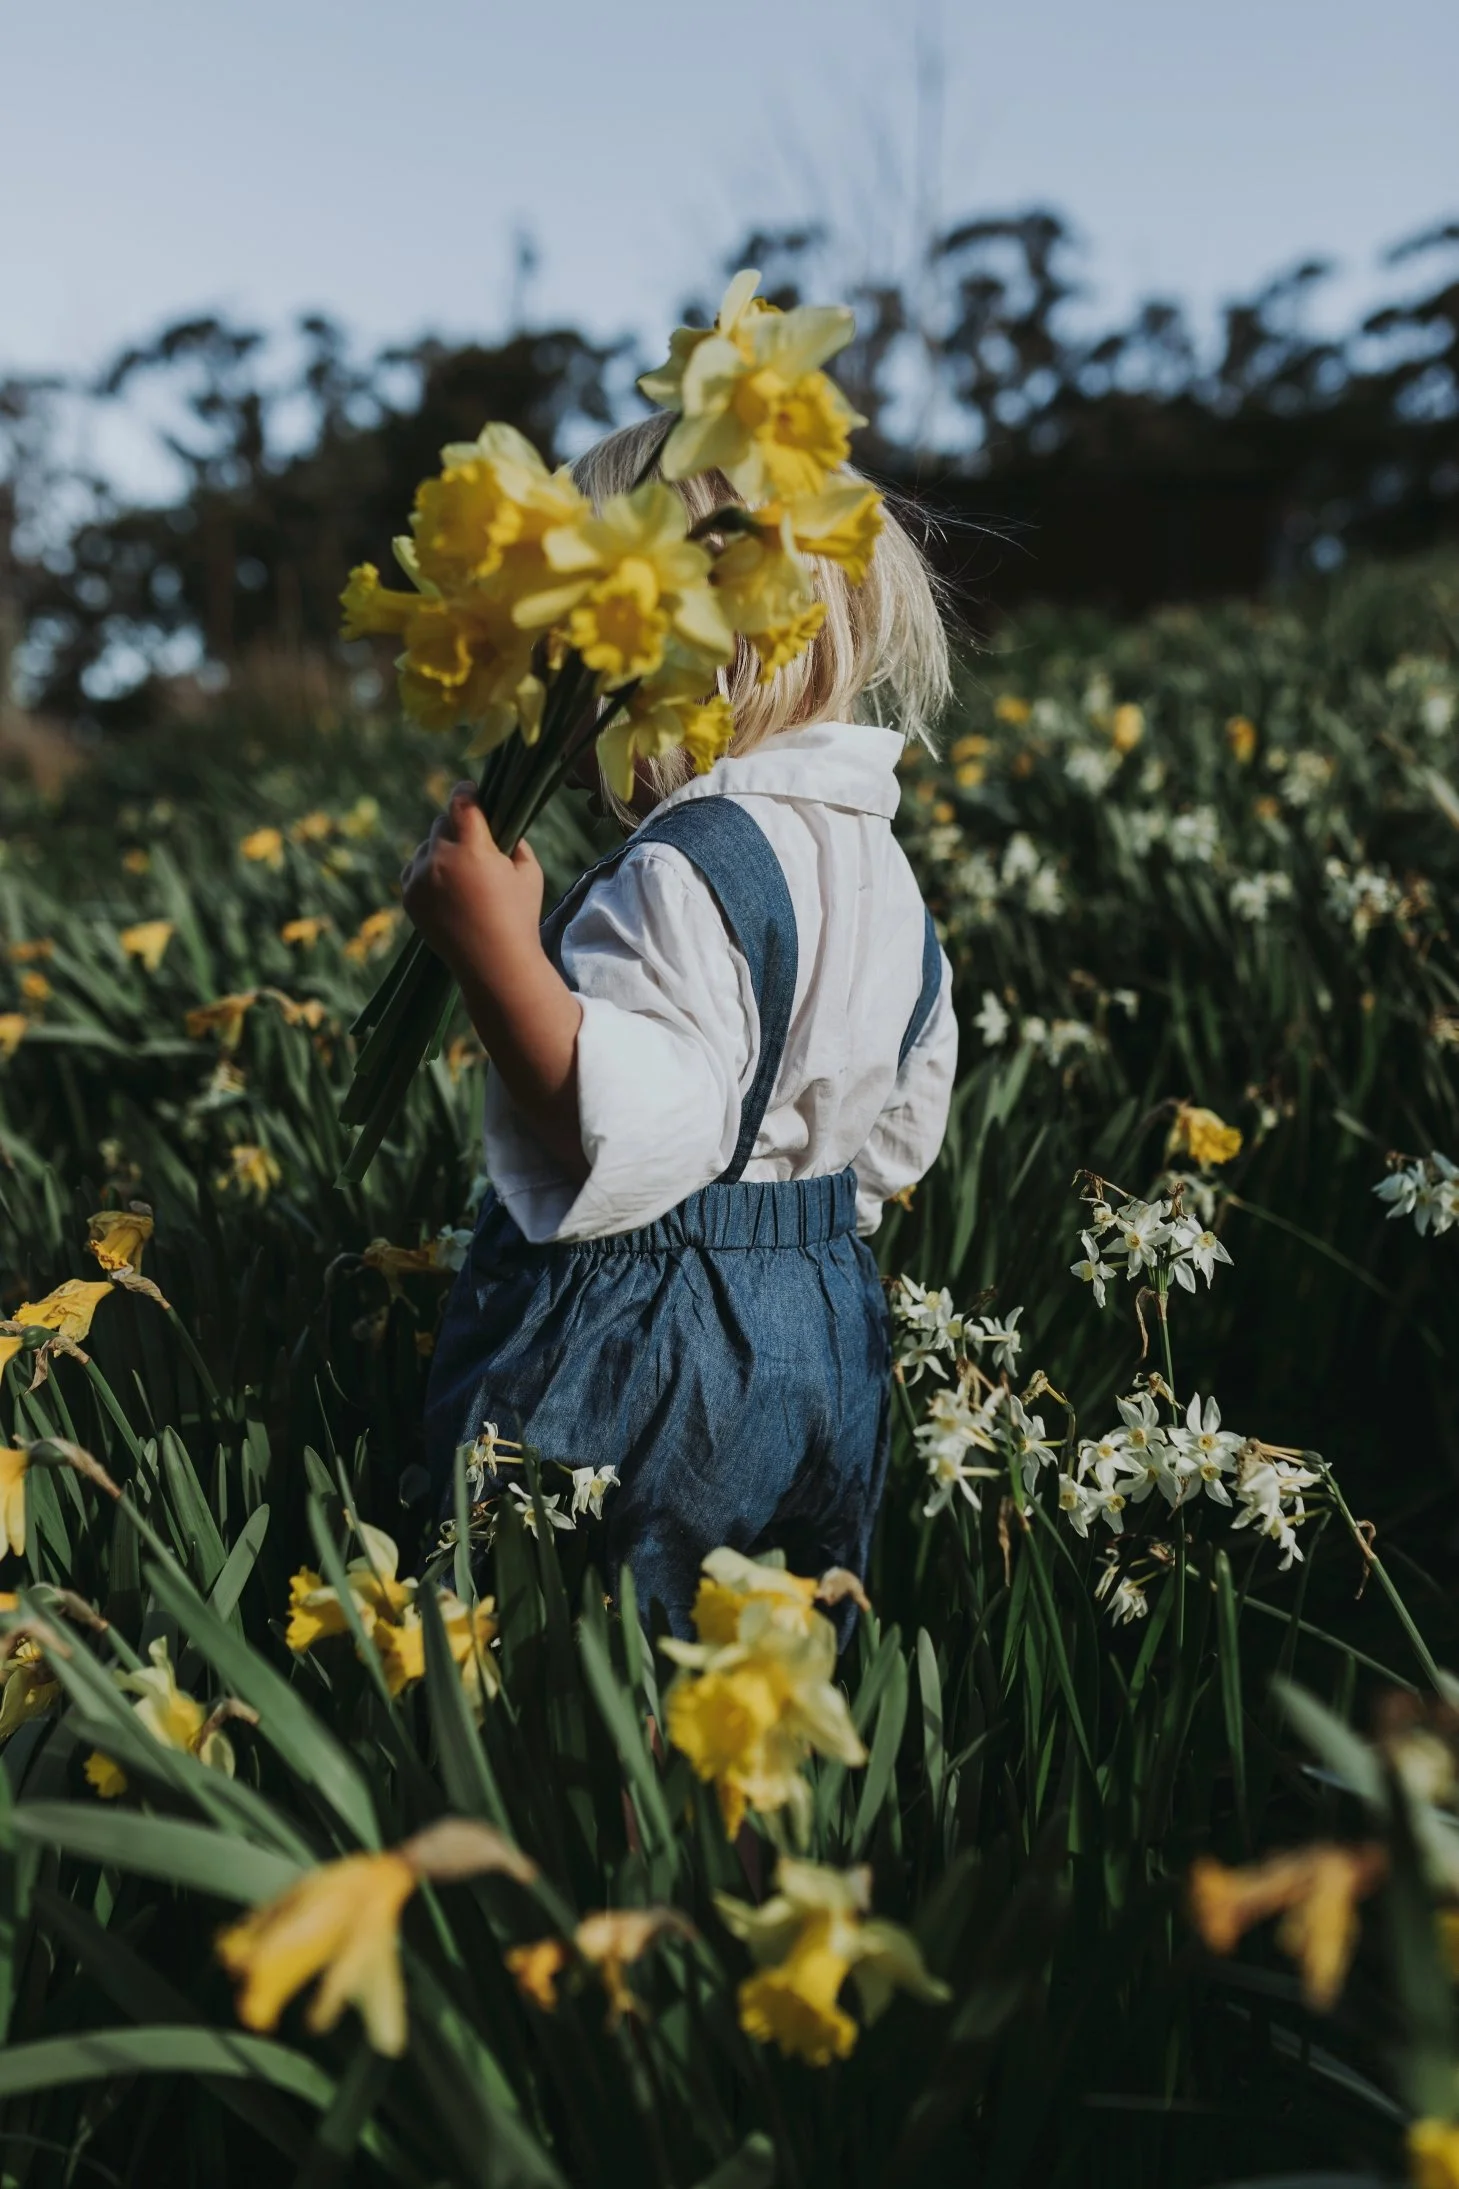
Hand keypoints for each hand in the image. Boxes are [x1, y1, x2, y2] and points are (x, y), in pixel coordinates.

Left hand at [401, 782, 543, 981]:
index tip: (471, 789)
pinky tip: (449, 890)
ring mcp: (420, 879)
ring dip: (441, 850)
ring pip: (426, 846)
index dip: (467, 791)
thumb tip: (497, 822)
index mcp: (473, 850)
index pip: (461, 802)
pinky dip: (428, 872)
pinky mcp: (408, 896)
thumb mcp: (529, 871)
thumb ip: (514, 840)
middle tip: (475, 842)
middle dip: (458, 826)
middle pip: (442, 823)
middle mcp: (440, 860)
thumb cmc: (519, 916)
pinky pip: (415, 869)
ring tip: (463, 875)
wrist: (493, 964)